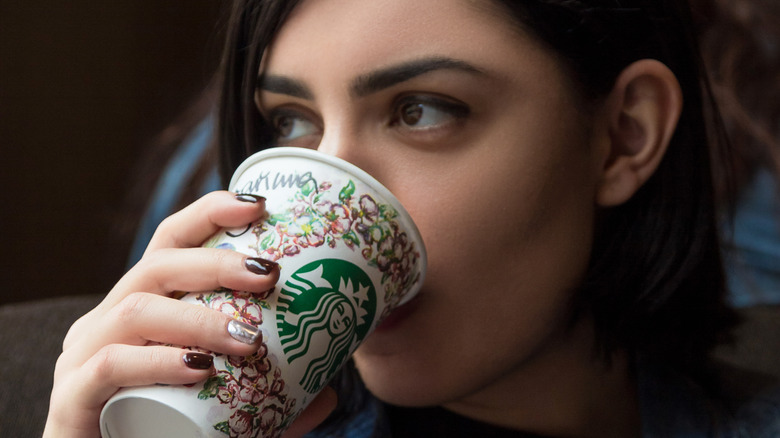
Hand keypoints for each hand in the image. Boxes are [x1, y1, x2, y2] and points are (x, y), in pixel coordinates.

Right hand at [43, 191, 334, 436]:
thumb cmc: (164, 430)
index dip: (210, 214)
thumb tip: (328, 394)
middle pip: (157, 266)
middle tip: (269, 274)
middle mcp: (109, 321)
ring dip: (198, 317)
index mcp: (143, 306)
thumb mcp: (225, 406)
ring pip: (136, 311)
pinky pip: (111, 365)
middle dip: (216, 262)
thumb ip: (274, 402)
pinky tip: (199, 369)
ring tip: (248, 340)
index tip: (259, 206)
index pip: (171, 241)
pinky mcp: (72, 397)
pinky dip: (159, 362)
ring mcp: (84, 356)